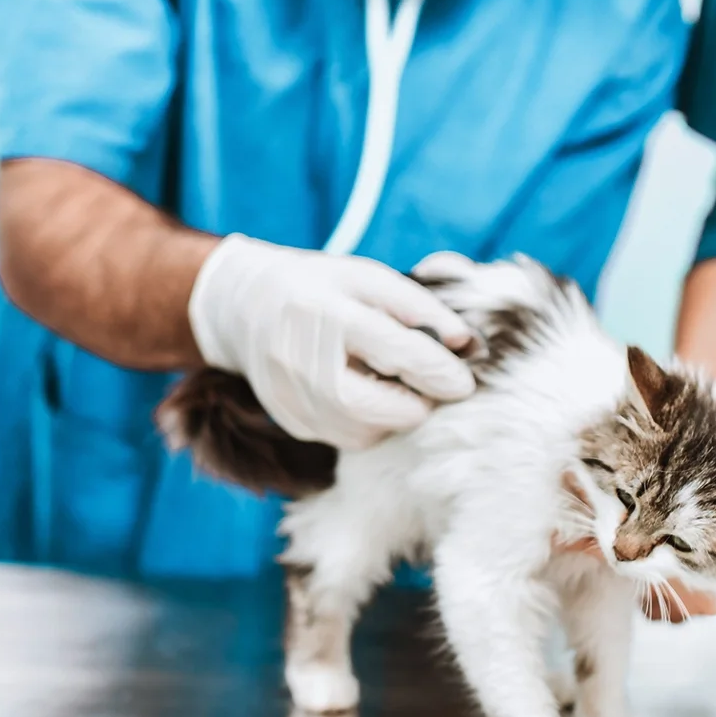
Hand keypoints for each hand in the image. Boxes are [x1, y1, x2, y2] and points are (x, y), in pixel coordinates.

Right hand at [188, 235, 476, 449]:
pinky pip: (346, 438)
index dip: (438, 372)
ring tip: (394, 384)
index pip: (394, 352)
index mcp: (324, 312)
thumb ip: (421, 307)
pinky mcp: (290, 421)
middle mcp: (299, 360)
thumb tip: (469, 345)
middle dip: (416, 404)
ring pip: (364, 433)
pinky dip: (370, 423)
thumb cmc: (321, 287)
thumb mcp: (370, 278)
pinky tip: (366, 394)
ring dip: (394, 416)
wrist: (247, 307)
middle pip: (376, 409)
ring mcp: (289, 397)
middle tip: (429, 385)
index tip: (465, 382)